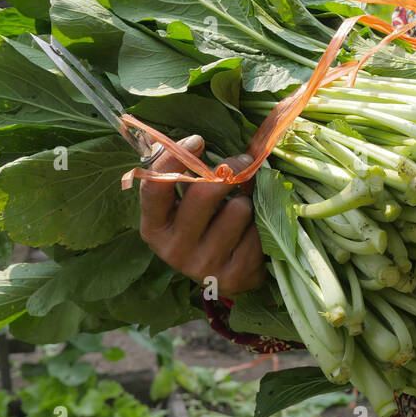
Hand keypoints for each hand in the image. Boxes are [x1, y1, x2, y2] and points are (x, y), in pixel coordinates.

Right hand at [138, 134, 266, 298]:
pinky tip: (253, 230)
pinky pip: (258, 230)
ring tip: (243, 208)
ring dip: (247, 200)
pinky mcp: (235, 274)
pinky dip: (261, 223)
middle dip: (231, 170)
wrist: (227, 276)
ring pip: (238, 210)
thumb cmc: (205, 226)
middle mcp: (174, 249)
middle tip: (244, 160)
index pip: (155, 188)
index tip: (198, 140)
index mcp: (154, 227)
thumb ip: (188, 178)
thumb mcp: (186, 206)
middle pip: (204, 194)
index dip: (174, 159)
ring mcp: (204, 265)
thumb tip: (199, 141)